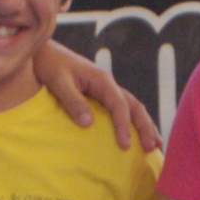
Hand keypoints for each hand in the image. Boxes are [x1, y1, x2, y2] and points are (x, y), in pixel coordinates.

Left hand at [30, 39, 161, 151]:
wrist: (43, 52)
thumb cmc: (49, 64)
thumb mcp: (59, 82)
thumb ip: (73, 101)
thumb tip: (89, 124)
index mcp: (102, 79)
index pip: (120, 104)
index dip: (124, 125)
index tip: (125, 145)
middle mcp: (108, 84)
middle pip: (134, 106)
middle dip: (145, 126)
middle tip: (152, 148)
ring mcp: (105, 89)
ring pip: (132, 107)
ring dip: (144, 125)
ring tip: (155, 145)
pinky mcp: (100, 94)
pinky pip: (121, 109)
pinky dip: (132, 122)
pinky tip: (135, 135)